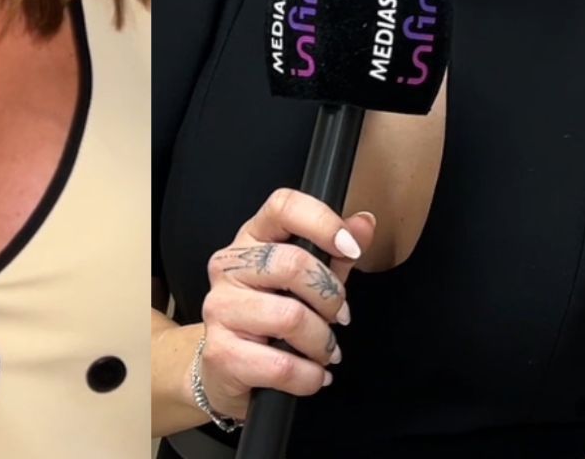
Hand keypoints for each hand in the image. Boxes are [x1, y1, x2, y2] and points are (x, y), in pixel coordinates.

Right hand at [194, 188, 376, 420]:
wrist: (224, 370)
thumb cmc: (268, 319)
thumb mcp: (305, 283)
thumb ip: (335, 254)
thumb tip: (364, 223)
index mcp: (251, 240)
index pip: (282, 207)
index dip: (322, 222)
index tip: (350, 249)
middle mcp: (228, 267)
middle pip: (292, 264)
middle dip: (331, 298)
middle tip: (337, 318)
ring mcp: (220, 309)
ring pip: (290, 317)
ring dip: (322, 343)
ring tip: (322, 351)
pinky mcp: (220, 353)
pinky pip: (282, 365)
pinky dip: (309, 376)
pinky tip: (310, 374)